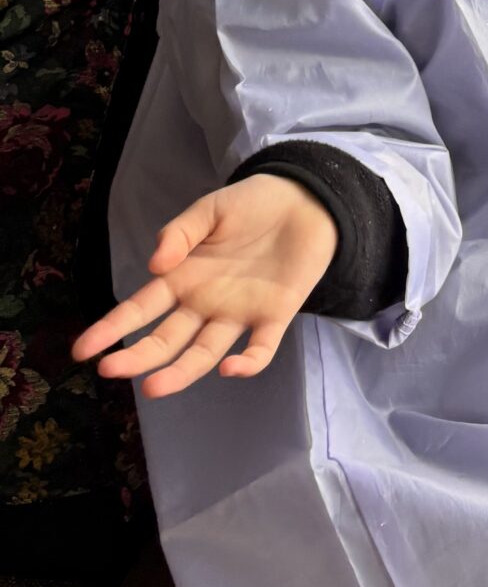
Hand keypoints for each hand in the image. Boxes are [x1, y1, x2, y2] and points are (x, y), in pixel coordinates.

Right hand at [71, 175, 340, 398]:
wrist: (305, 200)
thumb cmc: (251, 205)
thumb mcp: (209, 210)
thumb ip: (180, 233)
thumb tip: (155, 264)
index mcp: (182, 279)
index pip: (140, 310)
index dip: (112, 329)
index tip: (83, 349)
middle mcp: (205, 304)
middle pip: (167, 339)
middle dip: (138, 356)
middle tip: (111, 370)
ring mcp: (239, 314)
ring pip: (205, 353)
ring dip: (181, 372)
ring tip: (154, 386)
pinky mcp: (276, 317)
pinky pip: (260, 349)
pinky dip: (247, 363)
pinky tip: (230, 368)